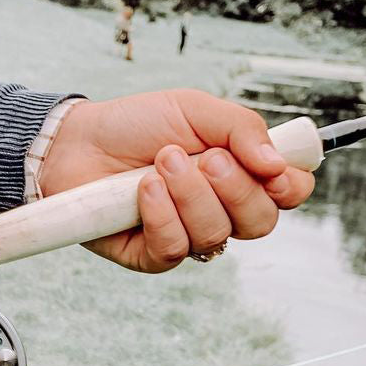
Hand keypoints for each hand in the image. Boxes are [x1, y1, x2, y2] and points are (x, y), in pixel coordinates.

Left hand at [38, 90, 315, 272]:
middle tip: (203, 158)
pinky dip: (161, 216)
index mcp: (239, 174)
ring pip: (216, 235)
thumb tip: (277, 162)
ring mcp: (187, 235)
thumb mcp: (194, 109)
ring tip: (161, 164)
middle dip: (235, 188)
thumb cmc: (136, 125)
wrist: (77, 143)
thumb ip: (242, 129)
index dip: (288, 187)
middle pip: (260, 222)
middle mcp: (219, 210)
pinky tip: (144, 191)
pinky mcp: (151, 255)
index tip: (270, 169)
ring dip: (190, 195)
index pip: (288, 194)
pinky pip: (175, 249)